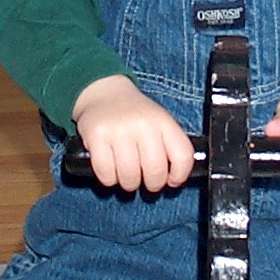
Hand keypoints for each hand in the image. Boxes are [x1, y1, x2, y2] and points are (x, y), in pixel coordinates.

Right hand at [72, 75, 194, 192]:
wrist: (105, 94)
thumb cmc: (135, 116)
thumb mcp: (160, 123)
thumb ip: (171, 148)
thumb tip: (173, 180)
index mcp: (163, 122)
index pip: (183, 156)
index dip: (179, 176)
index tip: (171, 180)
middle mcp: (143, 124)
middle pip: (155, 172)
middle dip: (151, 185)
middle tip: (145, 180)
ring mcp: (119, 130)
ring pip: (130, 177)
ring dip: (129, 184)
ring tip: (126, 174)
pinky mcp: (97, 135)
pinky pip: (106, 174)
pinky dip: (109, 179)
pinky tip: (110, 170)